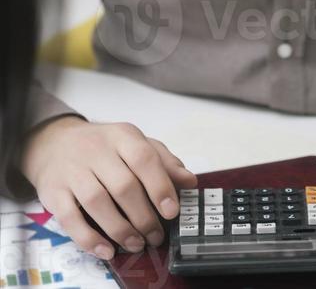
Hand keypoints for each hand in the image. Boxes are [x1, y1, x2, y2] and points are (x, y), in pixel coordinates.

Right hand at [20, 115, 196, 260]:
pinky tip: (107, 251)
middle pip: (123, 186)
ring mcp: (73, 171)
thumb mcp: (134, 143)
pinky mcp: (54, 192)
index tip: (172, 212)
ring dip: (120, 230)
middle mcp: (97, 150)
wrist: (55, 142)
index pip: (144, 158)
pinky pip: (70, 219)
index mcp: (122, 136)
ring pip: (98, 203)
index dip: (160, 186)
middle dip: (143, 216)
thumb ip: (163, 161)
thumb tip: (190, 181)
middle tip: (156, 236)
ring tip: (137, 244)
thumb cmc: (104, 147)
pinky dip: (90, 238)